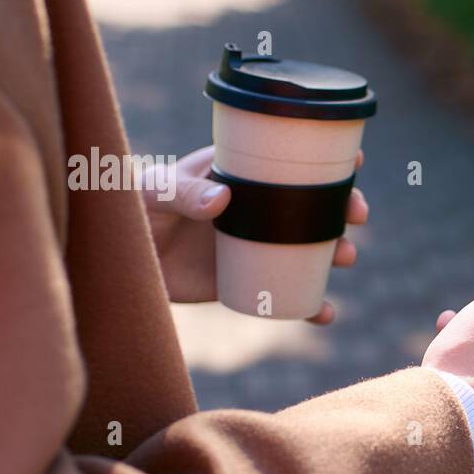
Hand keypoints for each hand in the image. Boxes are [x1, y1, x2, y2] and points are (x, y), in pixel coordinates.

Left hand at [140, 145, 369, 323]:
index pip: (290, 162)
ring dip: (335, 252)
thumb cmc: (132, 210)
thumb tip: (222, 200)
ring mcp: (257, 245)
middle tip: (355, 215)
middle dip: (342, 209)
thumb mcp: (155, 192)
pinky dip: (309, 305)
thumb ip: (184, 192)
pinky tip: (324, 312)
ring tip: (343, 258)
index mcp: (241, 176)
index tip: (354, 162)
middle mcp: (258, 209)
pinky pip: (287, 293)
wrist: (118, 261)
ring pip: (309, 248)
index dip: (326, 161)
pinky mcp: (248, 280)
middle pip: (313, 206)